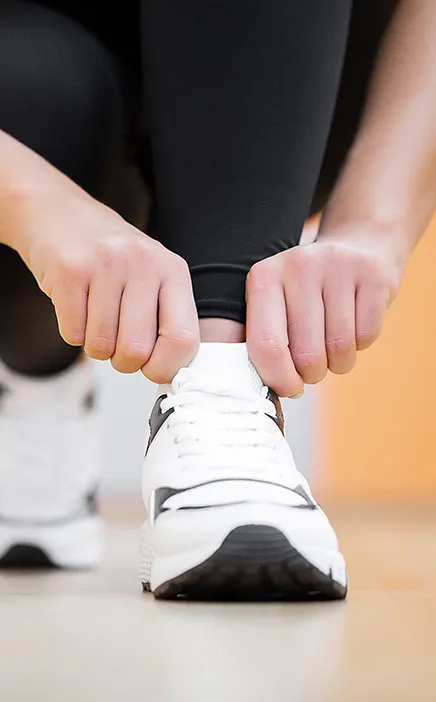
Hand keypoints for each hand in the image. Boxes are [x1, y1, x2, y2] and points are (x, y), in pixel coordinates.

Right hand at [15, 187, 198, 381]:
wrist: (57, 213)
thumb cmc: (111, 257)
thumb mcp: (152, 276)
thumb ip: (167, 319)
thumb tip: (170, 373)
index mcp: (173, 271)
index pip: (184, 339)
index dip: (166, 367)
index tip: (153, 368)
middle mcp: (143, 263)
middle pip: (136, 351)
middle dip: (123, 362)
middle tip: (118, 344)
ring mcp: (105, 264)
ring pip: (101, 346)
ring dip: (96, 347)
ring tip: (96, 319)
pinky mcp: (68, 270)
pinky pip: (73, 334)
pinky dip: (73, 333)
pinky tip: (77, 307)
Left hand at [246, 222, 407, 396]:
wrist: (358, 246)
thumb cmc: (308, 292)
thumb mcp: (275, 302)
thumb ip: (263, 340)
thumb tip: (262, 393)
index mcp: (264, 277)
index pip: (266, 344)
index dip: (279, 379)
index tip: (290, 388)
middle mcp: (299, 266)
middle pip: (307, 354)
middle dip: (312, 373)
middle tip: (314, 364)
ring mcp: (338, 266)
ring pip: (340, 348)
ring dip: (339, 361)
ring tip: (333, 344)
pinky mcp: (373, 274)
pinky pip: (367, 336)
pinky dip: (361, 344)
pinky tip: (354, 325)